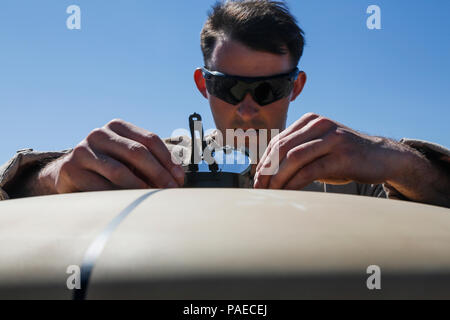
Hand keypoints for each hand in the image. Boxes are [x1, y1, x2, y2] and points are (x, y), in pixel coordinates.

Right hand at [38, 119, 184, 193]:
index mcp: (117, 127)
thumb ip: (148, 162)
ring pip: (119, 171)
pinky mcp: (71, 170)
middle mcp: (100, 134)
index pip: (150, 140)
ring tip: (153, 199)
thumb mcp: (126, 158)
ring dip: (140, 187)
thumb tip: (176, 178)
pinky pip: (101, 188)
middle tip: (170, 191)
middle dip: (158, 174)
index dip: (168, 160)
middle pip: (137, 152)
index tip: (179, 178)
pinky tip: (130, 205)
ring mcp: (83, 151)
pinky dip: (119, 198)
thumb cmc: (105, 167)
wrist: (67, 175)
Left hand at [254, 113, 394, 189]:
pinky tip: (287, 192)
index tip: (255, 179)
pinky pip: (311, 170)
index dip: (263, 161)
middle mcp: (320, 125)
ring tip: (270, 193)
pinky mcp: (342, 155)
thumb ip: (296, 154)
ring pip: (293, 158)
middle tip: (258, 188)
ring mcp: (332, 138)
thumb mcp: (318, 150)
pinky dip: (294, 183)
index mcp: (310, 121)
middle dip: (266, 170)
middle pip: (282, 148)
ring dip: (277, 177)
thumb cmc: (343, 157)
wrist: (382, 157)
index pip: (277, 141)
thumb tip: (266, 172)